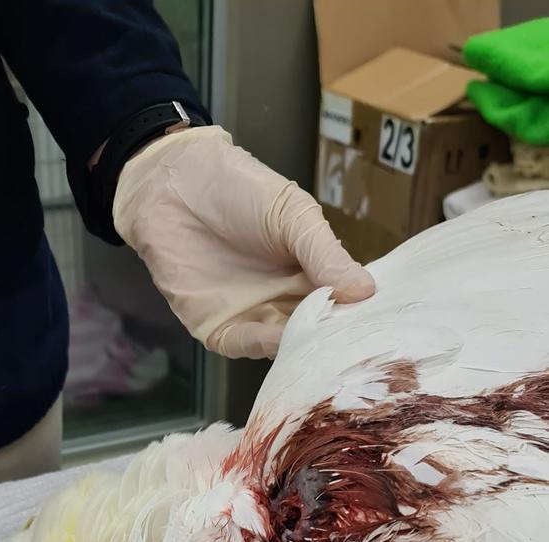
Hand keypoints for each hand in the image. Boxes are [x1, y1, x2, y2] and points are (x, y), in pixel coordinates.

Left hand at [112, 126, 374, 358]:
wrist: (173, 181)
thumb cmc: (236, 188)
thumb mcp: (293, 215)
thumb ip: (324, 254)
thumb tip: (365, 290)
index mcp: (309, 275)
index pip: (340, 305)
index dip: (357, 315)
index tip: (379, 323)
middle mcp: (284, 302)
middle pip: (315, 332)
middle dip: (333, 340)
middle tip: (358, 345)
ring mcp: (252, 316)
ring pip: (284, 345)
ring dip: (303, 347)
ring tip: (326, 345)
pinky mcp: (218, 326)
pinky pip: (246, 344)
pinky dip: (266, 344)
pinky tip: (285, 338)